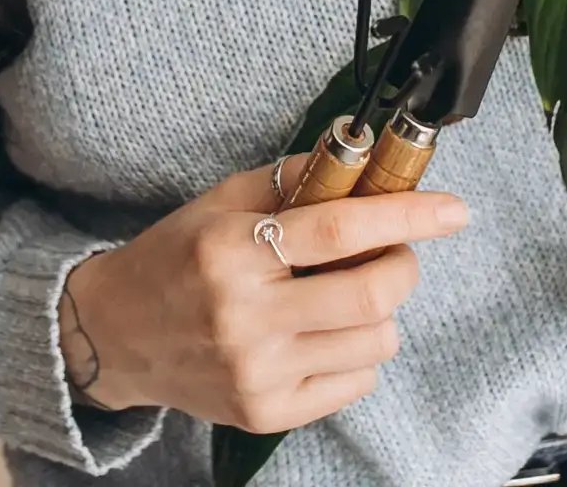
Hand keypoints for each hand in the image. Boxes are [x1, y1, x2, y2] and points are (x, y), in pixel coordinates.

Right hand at [59, 153, 469, 432]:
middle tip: (392, 255)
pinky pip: (356, 383)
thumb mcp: (222, 203)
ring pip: (375, 342)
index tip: (452, 210)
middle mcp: (244, 316)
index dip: (408, 216)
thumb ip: (293, 179)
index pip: (341, 229)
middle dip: (404, 267)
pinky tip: (321, 335)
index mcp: (231, 251)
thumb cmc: (175, 258)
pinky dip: (356, 354)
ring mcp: (256, 372)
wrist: (114, 334)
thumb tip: (363, 154)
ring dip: (378, 313)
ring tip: (342, 298)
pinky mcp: (265, 412)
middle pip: (372, 294)